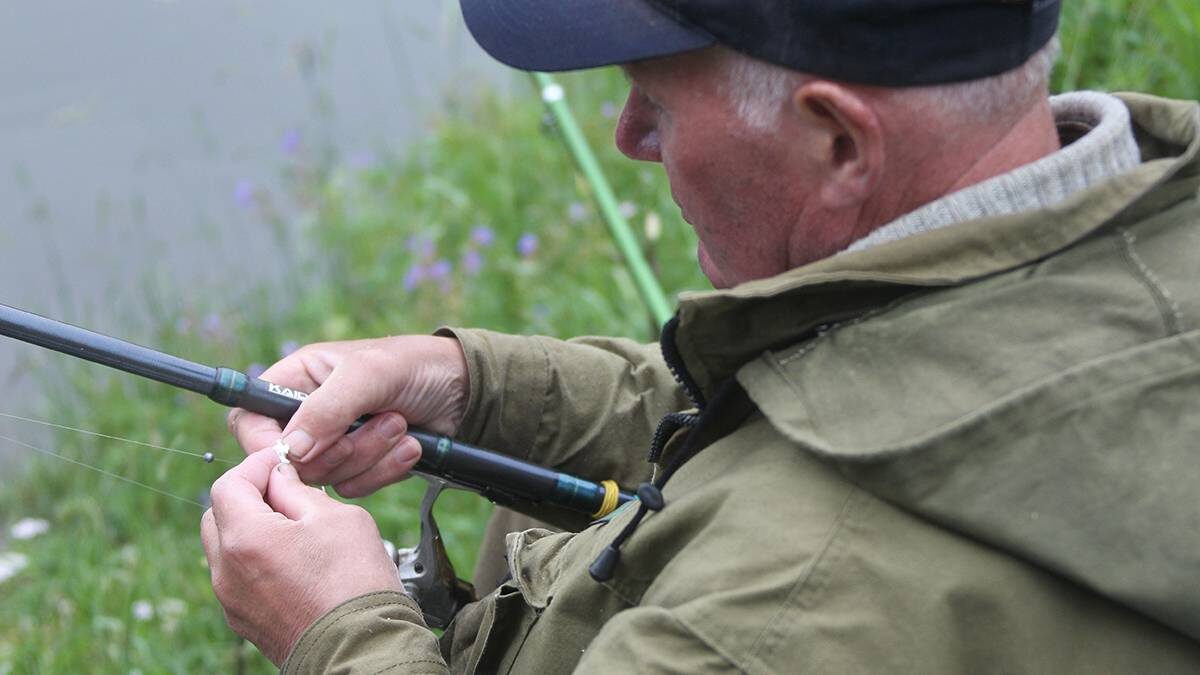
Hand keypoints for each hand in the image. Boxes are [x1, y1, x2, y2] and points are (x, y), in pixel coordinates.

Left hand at [200, 448, 404, 664]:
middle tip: (286, 490)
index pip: (229, 484)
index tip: (281, 461)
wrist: (362, 650)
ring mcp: (232, 600)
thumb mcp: (336, 517)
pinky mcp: (244, 621)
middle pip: (219, 514)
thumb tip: (280, 477)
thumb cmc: (354, 583)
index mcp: (245, 538)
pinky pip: (238, 577)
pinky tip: (295, 561)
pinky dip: (256, 559)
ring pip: (226, 547)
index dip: (256, 465)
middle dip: (248, 496)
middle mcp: (227, 571)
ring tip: (295, 528)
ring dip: (251, 528)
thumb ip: (298, 490)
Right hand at [227, 335, 468, 496]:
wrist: (463, 390)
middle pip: (291, 461)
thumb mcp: (369, 374)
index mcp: (296, 380)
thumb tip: (291, 449)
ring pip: (327, 478)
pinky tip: (411, 447)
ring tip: (401, 425)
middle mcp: (308, 414)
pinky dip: (386, 470)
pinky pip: (355, 488)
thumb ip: (328, 408)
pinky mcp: (360, 465)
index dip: (266, 445)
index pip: (250, 421)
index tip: (298, 454)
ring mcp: (334, 443)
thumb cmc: (414, 365)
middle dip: (341, 450)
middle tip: (380, 422)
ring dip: (371, 456)